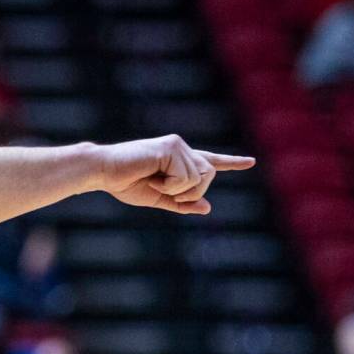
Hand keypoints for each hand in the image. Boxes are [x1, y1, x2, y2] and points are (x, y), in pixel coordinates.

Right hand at [99, 134, 254, 214]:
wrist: (103, 171)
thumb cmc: (124, 183)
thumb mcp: (157, 199)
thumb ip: (182, 203)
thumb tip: (208, 207)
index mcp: (178, 160)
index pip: (209, 161)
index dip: (231, 162)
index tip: (250, 162)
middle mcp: (181, 148)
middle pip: (209, 175)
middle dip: (190, 192)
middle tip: (162, 190)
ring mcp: (176, 145)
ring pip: (199, 178)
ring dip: (178, 190)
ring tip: (154, 182)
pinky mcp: (170, 147)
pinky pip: (186, 177)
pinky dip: (170, 186)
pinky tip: (151, 177)